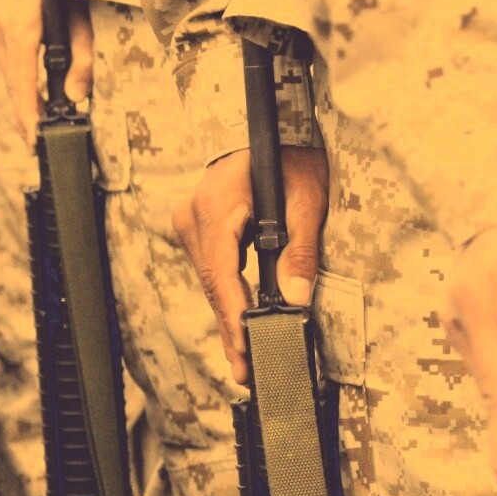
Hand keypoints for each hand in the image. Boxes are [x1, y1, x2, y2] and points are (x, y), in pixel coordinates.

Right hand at [0, 0, 91, 150]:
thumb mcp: (82, 23)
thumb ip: (82, 62)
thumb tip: (75, 98)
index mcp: (22, 26)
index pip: (23, 80)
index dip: (28, 113)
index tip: (33, 138)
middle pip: (14, 82)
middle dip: (26, 112)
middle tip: (36, 141)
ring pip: (7, 73)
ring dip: (23, 94)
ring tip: (37, 121)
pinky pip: (3, 61)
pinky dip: (18, 77)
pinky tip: (31, 92)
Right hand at [173, 146, 328, 384]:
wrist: (267, 125)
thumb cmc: (288, 154)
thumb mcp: (305, 199)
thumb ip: (299, 250)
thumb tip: (295, 297)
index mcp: (217, 204)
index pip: (222, 270)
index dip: (234, 314)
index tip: (245, 345)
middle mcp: (194, 214)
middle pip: (213, 283)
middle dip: (231, 328)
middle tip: (245, 369)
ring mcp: (190, 221)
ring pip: (210, 281)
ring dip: (228, 318)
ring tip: (242, 358)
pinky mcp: (196, 227)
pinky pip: (210, 270)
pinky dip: (226, 297)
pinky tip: (237, 326)